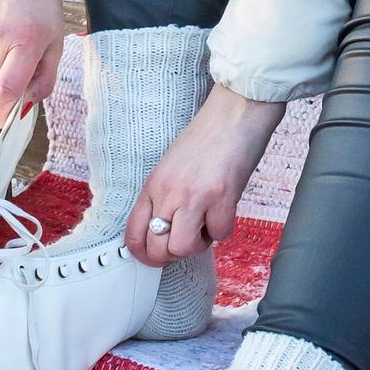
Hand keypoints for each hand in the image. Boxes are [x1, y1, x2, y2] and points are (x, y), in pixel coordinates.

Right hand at [0, 0, 67, 129]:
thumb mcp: (55, 40)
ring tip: (7, 61)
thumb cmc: (41, 0)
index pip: (7, 89)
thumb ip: (45, 77)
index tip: (4, 121)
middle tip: (14, 90)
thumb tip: (28, 105)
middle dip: (1, 99)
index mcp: (26, 42)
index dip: (4, 111)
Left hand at [126, 84, 283, 265]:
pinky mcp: (222, 197)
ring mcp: (194, 196)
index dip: (143, 254)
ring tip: (206, 225)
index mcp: (154, 183)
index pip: (133, 233)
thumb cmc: (208, 136)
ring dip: (198, 245)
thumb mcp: (172, 165)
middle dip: (173, 255)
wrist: (236, 111)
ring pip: (183, 248)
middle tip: (188, 241)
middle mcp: (169, 192)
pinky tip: (225, 209)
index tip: (155, 257)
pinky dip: (223, 228)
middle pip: (157, 249)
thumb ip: (165, 195)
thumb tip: (165, 228)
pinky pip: (219, 234)